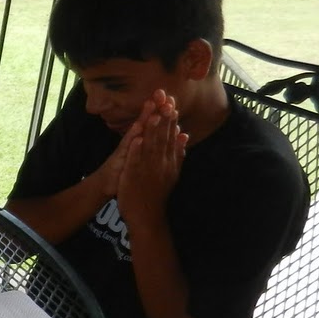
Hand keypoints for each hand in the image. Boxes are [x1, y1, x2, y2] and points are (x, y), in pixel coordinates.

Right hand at [92, 90, 178, 198]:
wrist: (106, 184)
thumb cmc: (126, 169)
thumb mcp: (142, 154)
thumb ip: (155, 142)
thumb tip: (172, 132)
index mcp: (142, 141)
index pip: (154, 124)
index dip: (162, 110)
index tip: (171, 97)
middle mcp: (133, 141)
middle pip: (145, 122)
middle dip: (154, 108)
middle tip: (161, 93)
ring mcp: (125, 149)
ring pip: (135, 132)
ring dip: (143, 119)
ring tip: (151, 106)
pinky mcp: (118, 159)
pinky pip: (125, 150)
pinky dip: (131, 142)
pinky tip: (137, 134)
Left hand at [117, 92, 186, 233]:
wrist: (148, 216)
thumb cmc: (157, 192)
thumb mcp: (172, 171)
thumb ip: (178, 153)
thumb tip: (184, 134)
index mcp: (168, 160)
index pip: (171, 136)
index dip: (171, 119)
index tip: (172, 102)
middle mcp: (160, 163)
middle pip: (163, 138)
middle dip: (164, 119)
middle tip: (166, 100)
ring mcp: (148, 170)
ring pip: (151, 147)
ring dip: (153, 131)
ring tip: (155, 115)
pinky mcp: (134, 177)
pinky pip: (135, 162)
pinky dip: (136, 150)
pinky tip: (137, 138)